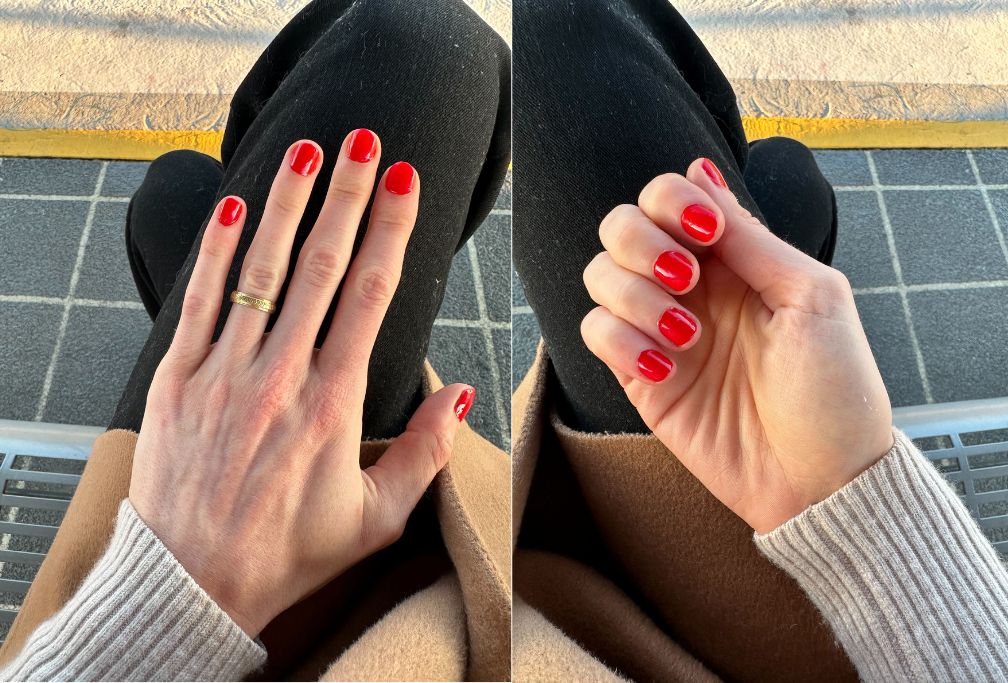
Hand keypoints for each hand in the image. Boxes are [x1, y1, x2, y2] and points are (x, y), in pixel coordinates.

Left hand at [129, 130, 475, 635]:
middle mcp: (280, 377)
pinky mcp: (177, 380)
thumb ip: (424, 453)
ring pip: (259, 270)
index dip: (392, 231)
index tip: (406, 183)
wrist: (191, 584)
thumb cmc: (288, 553)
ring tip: (306, 153)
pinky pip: (199, 302)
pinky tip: (230, 206)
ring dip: (286, 205)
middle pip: (321, 266)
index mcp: (333, 405)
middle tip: (366, 142)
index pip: (371, 296)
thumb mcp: (376, 518)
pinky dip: (214, 251)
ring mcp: (224, 373)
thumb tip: (459, 393)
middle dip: (348, 197)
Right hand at [581, 158, 893, 533]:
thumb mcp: (812, 297)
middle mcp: (691, 287)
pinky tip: (665, 366)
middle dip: (640, 242)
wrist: (823, 482)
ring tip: (684, 334)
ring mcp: (659, 330)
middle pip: (621, 227)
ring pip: (598, 276)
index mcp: (736, 260)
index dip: (671, 202)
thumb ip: (750, 237)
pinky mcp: (639, 377)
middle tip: (682, 278)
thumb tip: (702, 171)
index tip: (704, 234)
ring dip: (633, 296)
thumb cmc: (835, 391)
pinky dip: (620, 341)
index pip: (671, 199)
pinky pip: (595, 334)